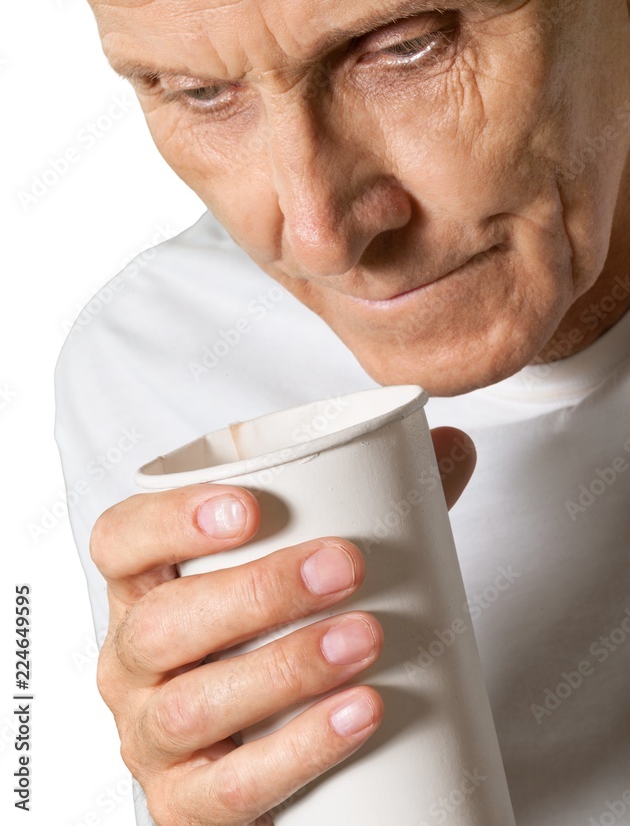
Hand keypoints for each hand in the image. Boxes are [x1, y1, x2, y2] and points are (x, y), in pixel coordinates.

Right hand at [89, 426, 475, 825]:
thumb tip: (452, 446)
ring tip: (364, 638)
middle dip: (257, 592)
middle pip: (160, 622)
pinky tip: (357, 715)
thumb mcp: (307, 567)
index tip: (249, 507)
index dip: (169, 519)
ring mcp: (150, 737)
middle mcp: (130, 660)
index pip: (120, 540)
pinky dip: (297, 750)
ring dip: (283, 667)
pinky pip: (227, 789)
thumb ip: (373, 500)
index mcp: (145, 587)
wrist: (276, 753)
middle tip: (345, 567)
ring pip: (190, 705)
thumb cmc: (277, 636)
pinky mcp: (184, 806)